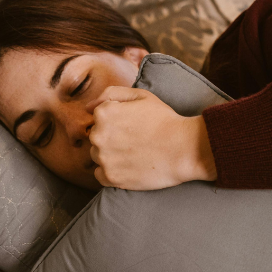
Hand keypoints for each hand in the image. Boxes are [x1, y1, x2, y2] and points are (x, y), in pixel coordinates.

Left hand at [88, 87, 216, 189]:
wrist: (183, 149)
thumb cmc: (164, 120)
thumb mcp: (141, 95)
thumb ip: (111, 93)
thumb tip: (88, 107)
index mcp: (103, 113)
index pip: (99, 118)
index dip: (118, 122)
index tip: (134, 126)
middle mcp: (98, 135)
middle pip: (97, 137)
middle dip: (112, 138)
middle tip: (135, 141)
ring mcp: (103, 158)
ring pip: (98, 156)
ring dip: (110, 155)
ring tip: (133, 154)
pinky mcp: (110, 177)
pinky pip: (100, 175)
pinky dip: (111, 172)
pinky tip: (128, 167)